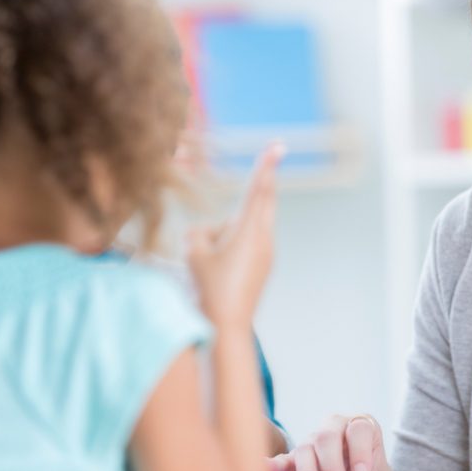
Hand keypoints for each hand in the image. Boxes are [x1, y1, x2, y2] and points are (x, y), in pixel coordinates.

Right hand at [187, 143, 282, 330]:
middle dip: (252, 194)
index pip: (258, 189)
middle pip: (258, 204)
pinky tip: (219, 272)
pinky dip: (231, 247)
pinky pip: (246, 245)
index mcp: (249, 230)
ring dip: (229, 232)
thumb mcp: (193, 253)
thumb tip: (208, 232)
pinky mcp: (263, 265)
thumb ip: (198, 232)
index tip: (278, 145)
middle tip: (258, 174)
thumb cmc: (210, 287)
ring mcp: (267, 253)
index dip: (266, 165)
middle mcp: (264, 238)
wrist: (229, 325)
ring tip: (212, 263)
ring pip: (245, 227)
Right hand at [266, 414, 400, 470]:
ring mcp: (313, 445)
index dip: (360, 450)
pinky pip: (284, 459)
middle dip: (332, 466)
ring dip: (308, 468)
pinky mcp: (295, 461)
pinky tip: (266, 469)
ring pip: (306, 447)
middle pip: (328, 436)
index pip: (360, 429)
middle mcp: (336, 430)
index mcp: (363, 432)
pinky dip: (275, 464)